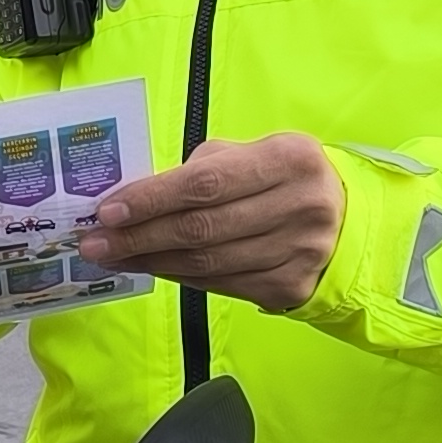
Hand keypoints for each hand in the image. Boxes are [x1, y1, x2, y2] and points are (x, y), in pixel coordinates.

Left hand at [79, 133, 344, 311]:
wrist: (345, 220)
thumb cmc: (280, 178)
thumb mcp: (252, 154)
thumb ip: (201, 171)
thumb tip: (134, 199)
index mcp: (289, 159)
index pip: (206, 183)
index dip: (153, 199)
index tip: (109, 211)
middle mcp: (301, 206)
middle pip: (203, 228)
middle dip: (140, 236)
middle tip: (96, 243)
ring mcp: (300, 252)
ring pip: (209, 263)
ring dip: (153, 261)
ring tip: (115, 257)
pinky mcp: (292, 287)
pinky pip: (221, 285)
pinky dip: (180, 276)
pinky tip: (152, 267)